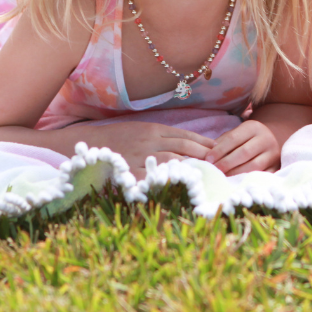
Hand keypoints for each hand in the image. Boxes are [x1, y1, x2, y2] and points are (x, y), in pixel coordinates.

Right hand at [72, 121, 214, 179]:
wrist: (87, 143)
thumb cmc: (116, 137)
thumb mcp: (140, 130)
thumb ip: (161, 136)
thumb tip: (185, 144)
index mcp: (154, 128)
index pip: (187, 136)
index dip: (205, 143)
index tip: (220, 149)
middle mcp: (151, 140)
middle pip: (185, 147)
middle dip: (206, 155)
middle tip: (224, 163)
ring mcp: (141, 155)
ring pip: (174, 160)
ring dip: (194, 167)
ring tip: (211, 173)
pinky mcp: (132, 170)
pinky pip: (155, 175)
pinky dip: (171, 178)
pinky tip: (184, 183)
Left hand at [205, 120, 279, 175]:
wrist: (273, 139)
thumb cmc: (247, 138)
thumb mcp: (237, 133)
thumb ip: (223, 141)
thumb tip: (207, 154)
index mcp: (253, 127)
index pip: (234, 138)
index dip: (219, 150)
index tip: (208, 159)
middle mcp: (265, 139)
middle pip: (244, 152)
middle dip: (226, 163)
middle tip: (214, 170)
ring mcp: (273, 154)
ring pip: (254, 166)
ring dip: (236, 173)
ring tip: (223, 178)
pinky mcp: (276, 167)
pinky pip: (262, 176)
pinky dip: (248, 180)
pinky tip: (237, 183)